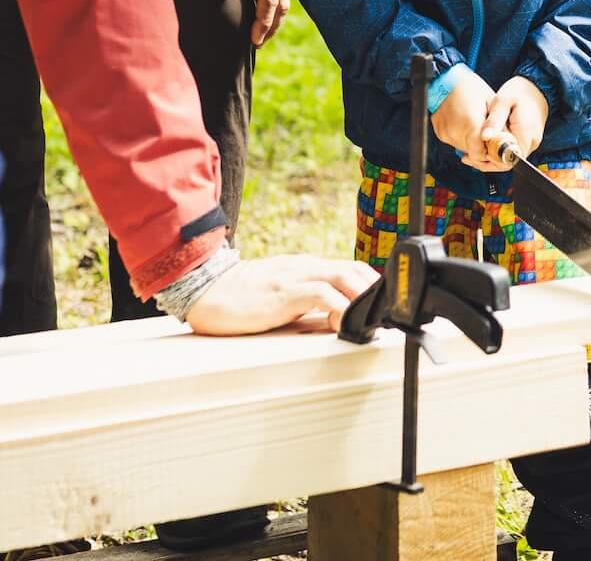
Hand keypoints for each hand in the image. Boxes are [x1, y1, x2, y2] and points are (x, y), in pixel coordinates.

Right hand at [183, 254, 381, 334]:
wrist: (206, 291)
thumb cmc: (242, 298)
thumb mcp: (283, 295)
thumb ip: (306, 301)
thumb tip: (334, 319)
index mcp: (306, 267)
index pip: (350, 268)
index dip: (371, 285)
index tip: (382, 305)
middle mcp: (305, 267)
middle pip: (354, 269)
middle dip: (375, 290)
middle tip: (384, 314)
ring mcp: (294, 277)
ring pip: (344, 276)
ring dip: (363, 297)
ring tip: (370, 319)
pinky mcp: (283, 292)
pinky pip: (321, 294)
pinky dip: (339, 308)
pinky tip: (342, 324)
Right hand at [430, 69, 497, 162]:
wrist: (446, 79)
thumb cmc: (470, 87)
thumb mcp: (491, 103)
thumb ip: (498, 125)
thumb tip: (505, 140)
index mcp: (471, 125)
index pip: (479, 154)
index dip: (487, 152)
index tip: (492, 145)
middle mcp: (456, 132)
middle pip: (472, 152)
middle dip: (480, 145)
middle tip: (485, 131)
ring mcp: (446, 133)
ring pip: (463, 147)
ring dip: (470, 140)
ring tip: (473, 123)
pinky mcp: (440, 132)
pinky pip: (454, 140)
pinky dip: (460, 135)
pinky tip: (463, 122)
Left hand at [472, 76, 548, 171]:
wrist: (538, 87)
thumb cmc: (520, 92)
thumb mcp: (503, 101)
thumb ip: (494, 120)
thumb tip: (485, 137)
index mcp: (526, 134)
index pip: (508, 160)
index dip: (490, 160)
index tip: (475, 154)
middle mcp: (531, 142)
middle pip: (507, 163)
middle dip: (487, 161)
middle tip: (468, 155)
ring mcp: (531, 143)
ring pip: (509, 159)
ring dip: (492, 156)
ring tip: (474, 149)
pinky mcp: (528, 141)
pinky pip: (512, 151)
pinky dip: (499, 150)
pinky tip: (487, 143)